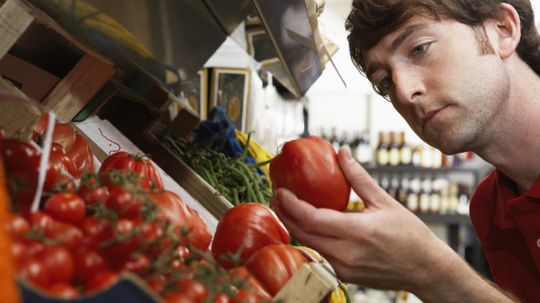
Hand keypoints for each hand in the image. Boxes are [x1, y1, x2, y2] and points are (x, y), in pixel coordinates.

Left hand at [270, 147, 452, 291]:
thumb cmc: (410, 235)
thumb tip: (342, 152)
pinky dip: (310, 239)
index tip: (281, 191)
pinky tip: (307, 226)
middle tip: (277, 197)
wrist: (426, 269)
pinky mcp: (345, 276)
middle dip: (285, 215)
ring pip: (309, 246)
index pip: (312, 219)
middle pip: (304, 234)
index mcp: (358, 232)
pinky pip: (321, 255)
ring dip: (295, 227)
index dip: (291, 205)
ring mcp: (345, 268)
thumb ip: (358, 177)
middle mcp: (347, 254)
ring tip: (286, 209)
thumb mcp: (384, 201)